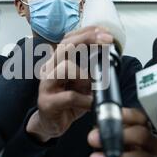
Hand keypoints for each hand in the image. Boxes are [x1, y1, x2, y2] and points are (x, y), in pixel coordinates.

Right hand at [26, 26, 113, 142]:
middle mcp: (49, 68)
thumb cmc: (68, 101)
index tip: (105, 33)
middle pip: (64, 46)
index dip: (87, 33)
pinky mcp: (47, 102)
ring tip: (95, 84)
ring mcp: (46, 84)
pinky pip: (69, 97)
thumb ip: (92, 69)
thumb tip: (111, 56)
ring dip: (85, 73)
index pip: (69, 39)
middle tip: (106, 42)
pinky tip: (91, 102)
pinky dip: (84, 99)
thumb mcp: (83, 82)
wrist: (51, 123)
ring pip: (64, 67)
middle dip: (87, 40)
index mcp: (58, 60)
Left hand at [88, 108, 156, 156]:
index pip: (139, 116)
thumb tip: (95, 127)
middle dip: (116, 137)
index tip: (104, 119)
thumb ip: (106, 130)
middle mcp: (153, 144)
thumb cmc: (122, 152)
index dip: (123, 116)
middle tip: (94, 140)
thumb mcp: (113, 137)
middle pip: (142, 135)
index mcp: (143, 127)